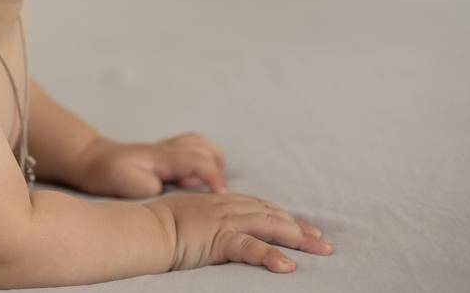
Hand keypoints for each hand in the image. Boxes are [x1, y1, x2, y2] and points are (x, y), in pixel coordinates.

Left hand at [74, 133, 228, 197]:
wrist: (93, 161)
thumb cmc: (110, 175)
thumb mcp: (129, 183)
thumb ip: (153, 186)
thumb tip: (170, 187)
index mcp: (161, 157)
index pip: (198, 161)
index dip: (213, 177)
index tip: (220, 194)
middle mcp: (167, 148)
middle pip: (205, 149)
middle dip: (214, 170)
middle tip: (204, 191)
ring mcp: (167, 147)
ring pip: (201, 143)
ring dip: (211, 161)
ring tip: (205, 182)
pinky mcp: (166, 151)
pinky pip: (193, 146)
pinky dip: (204, 158)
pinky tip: (194, 176)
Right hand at [146, 190, 333, 272]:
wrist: (144, 229)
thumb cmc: (161, 225)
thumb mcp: (190, 215)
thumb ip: (209, 217)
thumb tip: (218, 227)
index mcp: (221, 202)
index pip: (262, 208)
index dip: (286, 218)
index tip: (305, 229)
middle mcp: (228, 207)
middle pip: (273, 215)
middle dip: (301, 229)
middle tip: (325, 244)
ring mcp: (225, 221)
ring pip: (270, 226)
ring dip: (298, 239)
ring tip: (321, 251)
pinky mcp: (219, 238)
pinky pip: (249, 247)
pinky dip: (269, 256)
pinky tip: (286, 267)